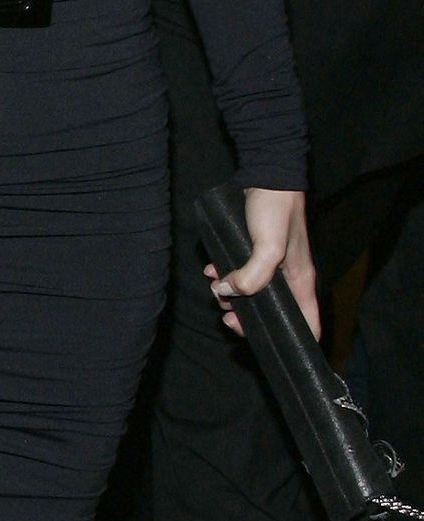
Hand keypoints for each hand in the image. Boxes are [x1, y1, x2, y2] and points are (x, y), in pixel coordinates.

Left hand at [204, 186, 320, 339]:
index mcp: (300, 283)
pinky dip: (224, 276)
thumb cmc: (276, 210)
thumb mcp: (268, 246)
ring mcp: (271, 267)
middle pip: (271, 314)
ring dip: (229, 294)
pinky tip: (211, 268)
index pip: (310, 325)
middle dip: (246, 318)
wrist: (266, 176)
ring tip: (215, 282)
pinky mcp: (253, 253)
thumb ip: (252, 276)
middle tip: (226, 314)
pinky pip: (238, 275)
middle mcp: (287, 279)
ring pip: (250, 295)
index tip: (268, 344)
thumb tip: (226, 291)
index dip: (295, 342)